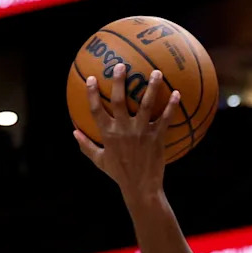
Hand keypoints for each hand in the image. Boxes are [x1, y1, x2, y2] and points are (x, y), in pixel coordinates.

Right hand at [73, 63, 179, 201]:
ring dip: (151, 87)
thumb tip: (74, 132)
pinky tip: (177, 94)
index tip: (93, 78)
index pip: (96, 109)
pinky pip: (165, 119)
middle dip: (119, 81)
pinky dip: (172, 106)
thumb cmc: (120, 174)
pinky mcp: (157, 138)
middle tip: (122, 65)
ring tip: (156, 72)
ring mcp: (141, 133)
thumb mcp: (99, 160)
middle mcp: (123, 130)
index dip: (93, 93)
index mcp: (107, 134)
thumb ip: (86, 145)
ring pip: (146, 105)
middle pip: (120, 100)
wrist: (141, 187)